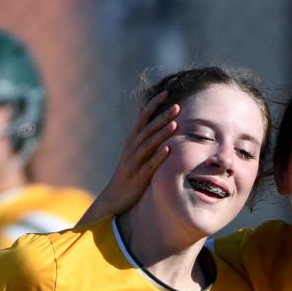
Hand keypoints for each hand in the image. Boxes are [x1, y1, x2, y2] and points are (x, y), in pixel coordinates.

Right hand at [81, 91, 178, 223]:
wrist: (114, 197)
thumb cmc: (129, 174)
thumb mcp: (135, 154)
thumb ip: (145, 139)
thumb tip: (158, 125)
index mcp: (132, 140)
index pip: (143, 118)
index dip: (154, 105)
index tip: (167, 93)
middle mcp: (132, 148)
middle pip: (148, 129)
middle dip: (162, 117)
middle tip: (177, 106)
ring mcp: (134, 162)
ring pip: (149, 145)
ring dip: (162, 134)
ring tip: (175, 124)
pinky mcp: (138, 176)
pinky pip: (150, 165)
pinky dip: (158, 156)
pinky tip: (168, 149)